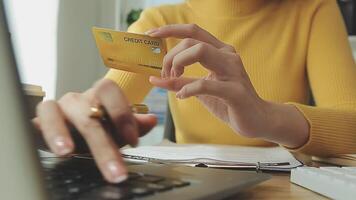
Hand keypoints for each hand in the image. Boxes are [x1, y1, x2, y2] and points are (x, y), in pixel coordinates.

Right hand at [33, 79, 156, 182]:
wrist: (67, 133)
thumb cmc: (95, 128)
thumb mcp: (116, 129)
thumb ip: (133, 125)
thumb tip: (152, 120)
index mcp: (99, 96)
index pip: (110, 91)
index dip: (122, 114)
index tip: (133, 141)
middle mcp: (77, 100)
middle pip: (87, 113)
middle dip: (103, 145)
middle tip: (115, 171)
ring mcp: (56, 108)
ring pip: (54, 111)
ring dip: (60, 132)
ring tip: (66, 152)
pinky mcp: (37, 120)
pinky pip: (34, 120)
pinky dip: (39, 131)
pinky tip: (48, 147)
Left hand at [148, 24, 267, 137]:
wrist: (257, 120)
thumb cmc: (228, 102)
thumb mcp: (200, 89)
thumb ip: (179, 81)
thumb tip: (154, 78)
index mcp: (220, 51)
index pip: (193, 31)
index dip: (170, 29)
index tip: (150, 34)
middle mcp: (228, 55)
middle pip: (191, 41)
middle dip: (171, 56)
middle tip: (166, 73)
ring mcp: (233, 71)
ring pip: (199, 51)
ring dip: (178, 63)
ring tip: (174, 78)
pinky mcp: (235, 91)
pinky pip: (205, 84)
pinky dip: (187, 89)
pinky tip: (182, 96)